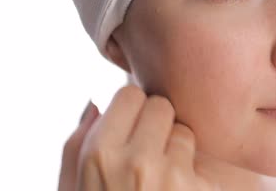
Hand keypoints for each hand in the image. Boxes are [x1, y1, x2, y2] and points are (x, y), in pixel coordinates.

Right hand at [58, 85, 215, 190]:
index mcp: (99, 156)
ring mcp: (173, 177)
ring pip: (186, 131)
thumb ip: (76, 147)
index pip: (130, 94)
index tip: (133, 129)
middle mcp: (136, 161)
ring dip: (179, 149)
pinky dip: (196, 174)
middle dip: (158, 125)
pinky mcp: (201, 190)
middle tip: (151, 152)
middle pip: (162, 106)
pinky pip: (204, 161)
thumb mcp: (72, 190)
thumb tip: (95, 104)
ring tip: (165, 179)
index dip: (133, 112)